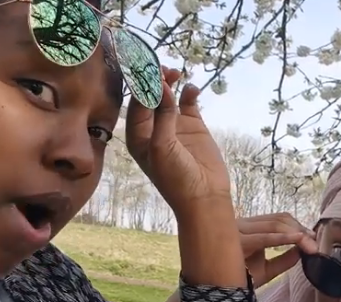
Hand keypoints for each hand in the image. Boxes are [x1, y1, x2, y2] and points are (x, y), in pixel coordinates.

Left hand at [125, 67, 230, 217]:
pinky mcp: (194, 126)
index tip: (145, 65)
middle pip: (150, 96)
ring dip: (170, 83)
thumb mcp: (163, 146)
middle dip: (154, 80)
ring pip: (169, 96)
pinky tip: (192, 88)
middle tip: (161, 66)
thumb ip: (162, 115)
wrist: (204, 197)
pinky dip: (189, 93)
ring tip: (176, 72)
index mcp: (138, 135)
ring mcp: (174, 126)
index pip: (136, 103)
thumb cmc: (176, 178)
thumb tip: (160, 84)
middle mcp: (153, 128)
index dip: (140, 84)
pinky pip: (188, 103)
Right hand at [239, 213, 318, 287]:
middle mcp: (242, 224)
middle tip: (316, 244)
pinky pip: (263, 238)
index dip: (298, 225)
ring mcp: (237, 230)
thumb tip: (303, 251)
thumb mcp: (267, 269)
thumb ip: (284, 260)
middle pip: (278, 219)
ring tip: (311, 245)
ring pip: (274, 224)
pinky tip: (298, 240)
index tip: (313, 238)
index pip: (277, 218)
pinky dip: (283, 238)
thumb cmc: (238, 279)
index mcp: (248, 228)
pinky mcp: (235, 242)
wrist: (215, 294)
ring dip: (297, 233)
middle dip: (301, 230)